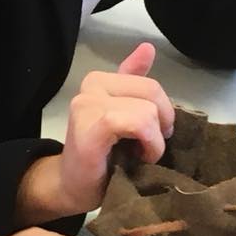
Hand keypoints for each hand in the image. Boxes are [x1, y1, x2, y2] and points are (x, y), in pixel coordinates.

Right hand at [17, 43, 174, 221]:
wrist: (73, 188)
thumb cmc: (102, 158)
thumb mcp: (124, 115)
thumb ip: (133, 81)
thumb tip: (148, 47)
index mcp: (100, 80)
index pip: (151, 84)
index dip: (162, 114)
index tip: (151, 136)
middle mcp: (91, 85)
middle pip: (152, 92)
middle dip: (159, 125)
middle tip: (144, 148)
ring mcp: (87, 103)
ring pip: (147, 110)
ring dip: (153, 142)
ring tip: (136, 155)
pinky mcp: (90, 124)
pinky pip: (136, 122)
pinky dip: (147, 144)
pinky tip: (135, 158)